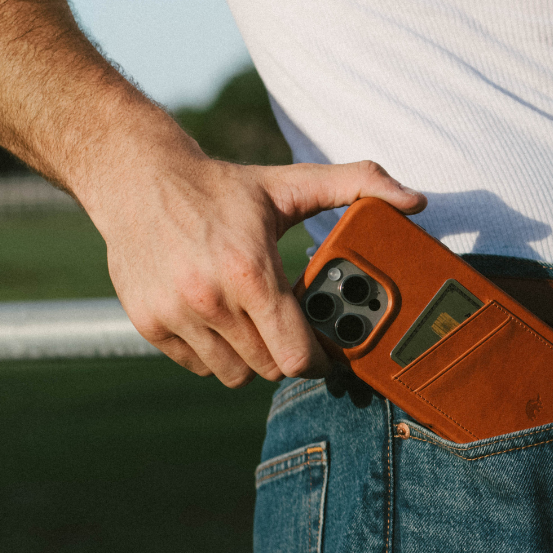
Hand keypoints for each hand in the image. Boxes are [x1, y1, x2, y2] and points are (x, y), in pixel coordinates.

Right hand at [100, 154, 425, 386]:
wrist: (136, 178)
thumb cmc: (222, 186)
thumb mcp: (292, 181)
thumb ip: (359, 185)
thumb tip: (416, 200)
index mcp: (250, 271)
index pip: (296, 355)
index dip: (320, 362)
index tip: (328, 353)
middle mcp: (210, 300)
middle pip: (269, 369)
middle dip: (289, 354)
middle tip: (293, 327)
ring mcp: (175, 315)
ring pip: (234, 374)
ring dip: (253, 357)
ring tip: (257, 322)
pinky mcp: (148, 324)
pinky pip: (199, 366)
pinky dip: (216, 354)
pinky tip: (221, 319)